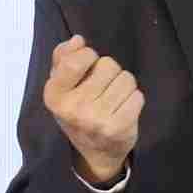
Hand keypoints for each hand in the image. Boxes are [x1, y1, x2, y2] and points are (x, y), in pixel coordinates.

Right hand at [44, 35, 142, 184]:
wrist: (95, 152)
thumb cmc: (78, 109)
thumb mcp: (61, 85)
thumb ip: (63, 57)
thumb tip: (78, 40)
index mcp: (54, 95)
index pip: (76, 60)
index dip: (89, 55)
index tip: (89, 65)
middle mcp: (73, 109)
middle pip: (107, 65)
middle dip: (109, 71)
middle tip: (102, 88)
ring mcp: (96, 120)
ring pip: (126, 78)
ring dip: (124, 85)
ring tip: (114, 98)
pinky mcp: (119, 128)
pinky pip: (138, 96)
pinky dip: (134, 99)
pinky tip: (123, 109)